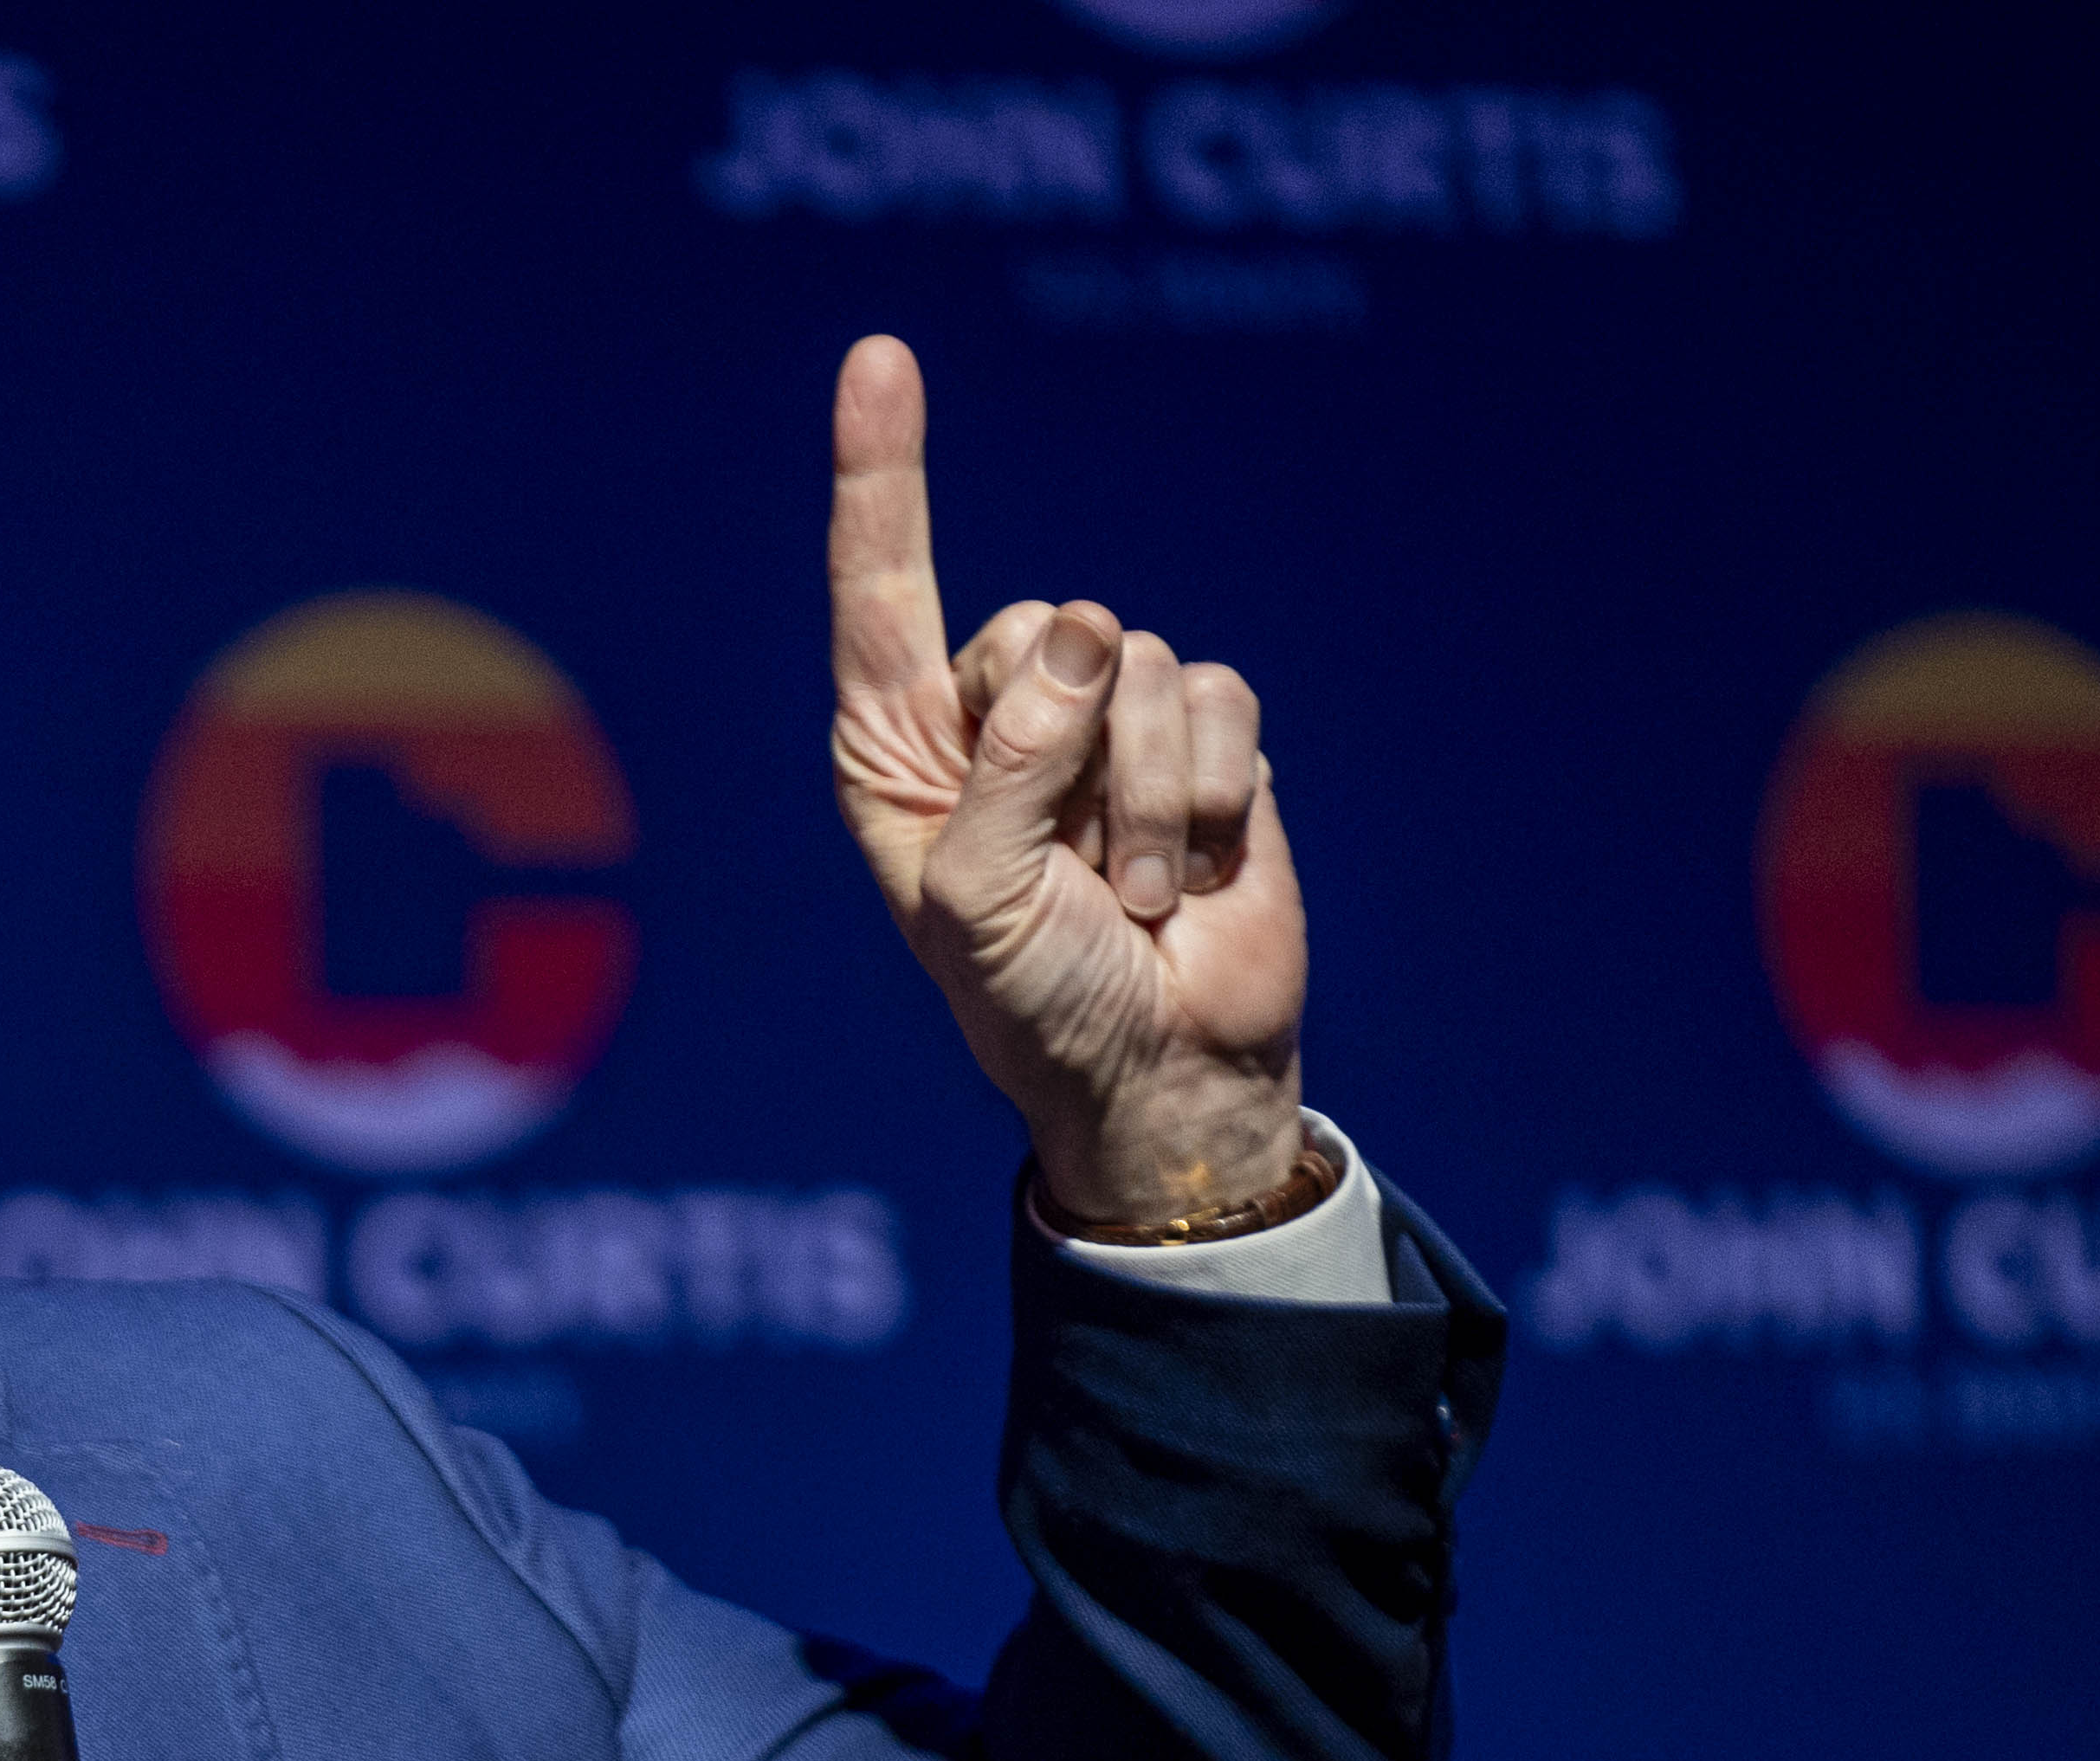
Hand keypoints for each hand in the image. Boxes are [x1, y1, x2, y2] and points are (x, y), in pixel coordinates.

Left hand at [826, 333, 1311, 1230]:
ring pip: (1136, 662)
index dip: (885, 473)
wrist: (1164, 1067)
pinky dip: (1206, 792)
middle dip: (1065, 751)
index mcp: (900, 749)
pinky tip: (1193, 866)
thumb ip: (1012, 763)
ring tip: (1130, 890)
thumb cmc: (1037, 1000)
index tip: (882, 354)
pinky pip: (1217, 697)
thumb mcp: (978, 898)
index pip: (882, 588)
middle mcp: (997, 714)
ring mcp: (1105, 719)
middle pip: (1036, 624)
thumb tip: (1088, 631)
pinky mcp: (1205, 735)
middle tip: (1072, 871)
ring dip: (1141, 799)